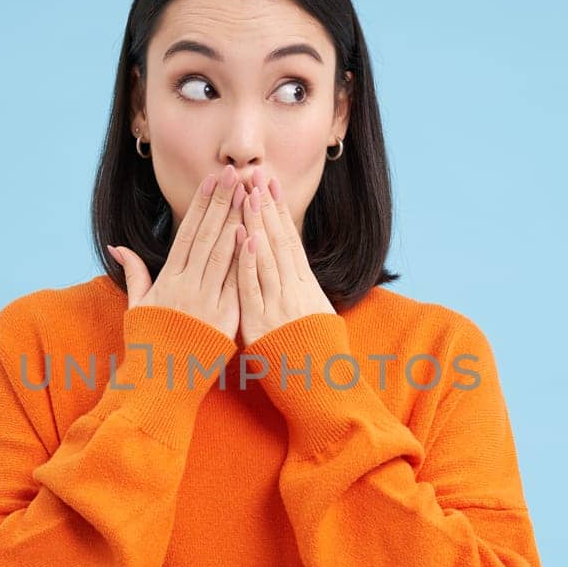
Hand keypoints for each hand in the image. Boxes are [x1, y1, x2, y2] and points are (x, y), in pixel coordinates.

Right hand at [108, 166, 247, 340]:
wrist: (160, 386)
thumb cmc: (149, 346)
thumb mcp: (137, 308)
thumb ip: (134, 274)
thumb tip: (118, 246)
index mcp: (167, 281)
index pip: (187, 234)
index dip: (202, 206)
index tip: (213, 181)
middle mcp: (186, 288)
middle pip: (208, 238)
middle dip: (223, 204)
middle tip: (236, 175)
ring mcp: (206, 304)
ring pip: (223, 255)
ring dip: (236, 222)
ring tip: (249, 196)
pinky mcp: (224, 322)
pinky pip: (236, 285)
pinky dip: (244, 261)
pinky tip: (252, 236)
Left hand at [235, 169, 335, 346]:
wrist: (322, 391)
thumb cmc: (319, 360)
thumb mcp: (319, 322)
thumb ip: (306, 297)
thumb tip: (301, 279)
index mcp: (307, 289)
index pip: (290, 241)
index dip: (280, 212)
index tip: (271, 186)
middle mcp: (295, 292)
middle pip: (279, 242)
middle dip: (267, 207)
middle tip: (258, 175)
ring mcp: (279, 306)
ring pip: (267, 258)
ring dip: (257, 224)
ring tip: (249, 194)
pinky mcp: (262, 324)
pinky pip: (253, 288)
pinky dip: (249, 262)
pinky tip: (245, 239)